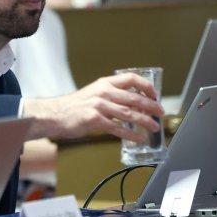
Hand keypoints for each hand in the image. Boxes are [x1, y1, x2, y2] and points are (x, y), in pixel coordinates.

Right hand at [23, 73, 163, 141]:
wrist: (56, 114)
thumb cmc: (75, 105)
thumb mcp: (95, 92)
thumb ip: (112, 94)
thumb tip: (134, 101)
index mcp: (105, 83)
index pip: (131, 79)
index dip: (146, 86)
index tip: (155, 94)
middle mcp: (103, 92)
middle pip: (134, 98)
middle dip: (151, 106)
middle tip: (160, 113)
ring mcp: (99, 106)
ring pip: (129, 113)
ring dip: (145, 121)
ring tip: (153, 126)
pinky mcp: (95, 120)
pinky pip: (118, 128)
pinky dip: (131, 134)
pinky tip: (138, 138)